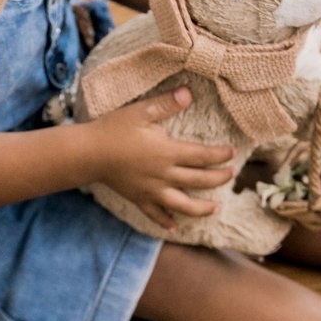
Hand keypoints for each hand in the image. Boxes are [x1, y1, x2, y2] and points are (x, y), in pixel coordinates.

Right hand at [90, 87, 235, 229]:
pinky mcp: (138, 199)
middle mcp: (163, 175)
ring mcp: (152, 190)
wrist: (88, 153)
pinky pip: (155, 214)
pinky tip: (175, 227)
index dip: (220, 155)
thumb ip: (166, 104)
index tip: (232, 152)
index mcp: (167, 152)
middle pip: (199, 180)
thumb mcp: (141, 111)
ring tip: (216, 209)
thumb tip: (188, 93)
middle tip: (232, 175)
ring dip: (202, 209)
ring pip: (183, 205)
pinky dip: (166, 222)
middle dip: (219, 179)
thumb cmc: (114, 129)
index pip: (202, 156)